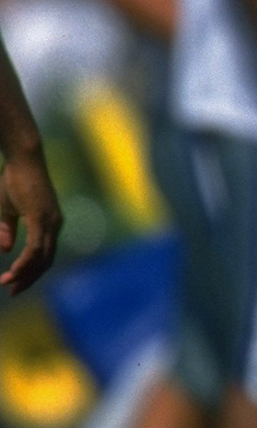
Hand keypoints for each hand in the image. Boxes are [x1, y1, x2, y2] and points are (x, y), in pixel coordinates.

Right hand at [0, 151, 59, 294]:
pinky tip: (15, 270)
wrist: (22, 158)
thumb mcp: (8, 210)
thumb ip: (8, 230)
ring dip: (25, 272)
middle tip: (12, 292)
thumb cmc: (13, 180)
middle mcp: (54, 224)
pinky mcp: (41, 216)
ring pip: (42, 256)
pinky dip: (27, 260)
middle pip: (46, 260)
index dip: (31, 271)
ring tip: (7, 283)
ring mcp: (50, 220)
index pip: (45, 255)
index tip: (15, 284)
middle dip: (29, 278)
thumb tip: (8, 250)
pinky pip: (36, 245)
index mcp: (49, 223)